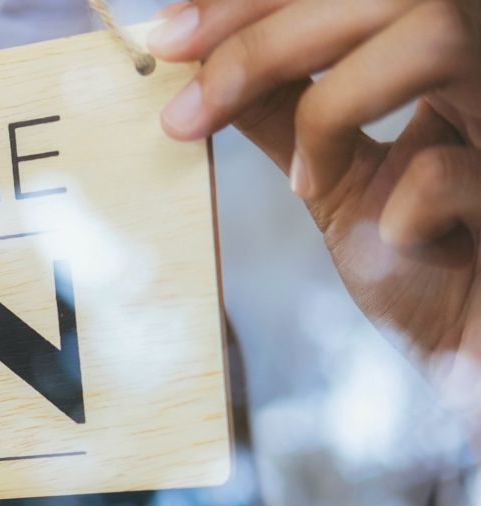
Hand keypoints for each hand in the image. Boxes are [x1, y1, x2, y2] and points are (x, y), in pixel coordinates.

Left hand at [149, 0, 480, 420]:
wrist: (478, 353)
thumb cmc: (426, 270)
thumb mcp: (336, 181)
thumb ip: (286, 117)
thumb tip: (204, 62)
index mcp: (441, 55)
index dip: (253, 0)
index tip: (173, 36)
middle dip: (267, 39)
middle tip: (193, 103)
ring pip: (435, 35)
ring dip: (332, 109)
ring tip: (308, 180)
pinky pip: (447, 174)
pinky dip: (398, 215)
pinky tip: (404, 249)